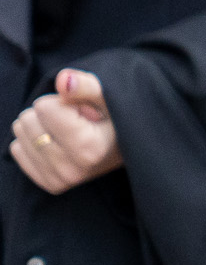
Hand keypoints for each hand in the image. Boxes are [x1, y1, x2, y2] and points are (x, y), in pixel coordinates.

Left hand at [11, 69, 121, 193]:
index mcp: (89, 149)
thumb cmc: (119, 116)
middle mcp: (72, 170)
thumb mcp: (109, 95)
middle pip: (28, 119)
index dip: (64, 101)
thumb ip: (86, 86)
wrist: (129, 146)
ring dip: (43, 125)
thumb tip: (62, 80)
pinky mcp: (49, 184)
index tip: (86, 112)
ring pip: (20, 133)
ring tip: (72, 132)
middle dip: (50, 112)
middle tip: (79, 121)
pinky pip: (17, 149)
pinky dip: (34, 140)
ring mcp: (59, 180)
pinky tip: (61, 143)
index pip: (44, 107)